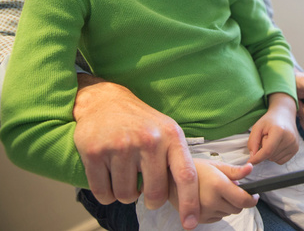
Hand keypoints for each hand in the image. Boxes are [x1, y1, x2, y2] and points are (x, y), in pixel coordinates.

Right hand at [73, 73, 200, 229]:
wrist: (105, 101)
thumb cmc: (142, 122)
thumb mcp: (168, 132)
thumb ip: (178, 159)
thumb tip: (192, 194)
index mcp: (171, 136)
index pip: (186, 175)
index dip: (189, 202)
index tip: (190, 223)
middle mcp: (148, 140)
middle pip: (154, 194)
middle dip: (151, 201)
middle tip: (146, 192)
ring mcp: (121, 145)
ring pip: (126, 196)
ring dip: (126, 194)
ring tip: (126, 176)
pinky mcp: (95, 152)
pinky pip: (103, 193)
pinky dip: (106, 194)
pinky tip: (109, 177)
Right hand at [169, 159, 257, 223]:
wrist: (171, 180)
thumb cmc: (194, 170)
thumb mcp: (216, 166)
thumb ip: (235, 171)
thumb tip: (250, 168)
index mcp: (218, 186)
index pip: (243, 200)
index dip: (252, 199)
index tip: (255, 195)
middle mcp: (212, 201)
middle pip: (237, 208)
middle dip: (239, 200)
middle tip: (233, 189)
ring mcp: (205, 212)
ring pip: (228, 213)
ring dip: (228, 205)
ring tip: (218, 193)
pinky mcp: (200, 219)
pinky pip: (218, 218)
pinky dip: (219, 210)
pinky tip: (211, 199)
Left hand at [247, 93, 298, 164]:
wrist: (284, 115)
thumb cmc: (270, 120)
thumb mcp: (257, 127)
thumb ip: (252, 142)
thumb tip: (253, 157)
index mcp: (279, 131)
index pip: (267, 151)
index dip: (257, 158)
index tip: (250, 162)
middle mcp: (289, 139)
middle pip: (270, 155)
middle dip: (264, 150)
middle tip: (266, 138)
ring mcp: (294, 145)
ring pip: (274, 159)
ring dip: (269, 153)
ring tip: (272, 140)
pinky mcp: (296, 149)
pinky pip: (281, 161)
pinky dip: (275, 156)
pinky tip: (276, 145)